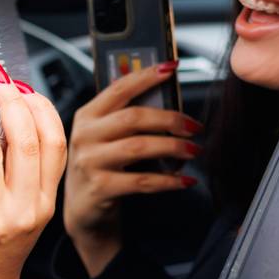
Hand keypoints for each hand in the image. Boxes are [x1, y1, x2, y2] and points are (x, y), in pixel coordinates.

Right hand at [63, 62, 201, 277]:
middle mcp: (85, 135)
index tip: (172, 68)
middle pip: (133, 117)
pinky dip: (169, 181)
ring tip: (194, 150)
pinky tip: (185, 180)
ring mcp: (90, 162)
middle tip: (195, 126)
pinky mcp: (100, 188)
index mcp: (88, 116)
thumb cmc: (101, 167)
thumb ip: (126, 118)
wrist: (84, 210)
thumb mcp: (105, 138)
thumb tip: (168, 100)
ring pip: (139, 147)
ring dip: (173, 147)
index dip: (147, 76)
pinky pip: (142, 182)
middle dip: (170, 119)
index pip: (119, 88)